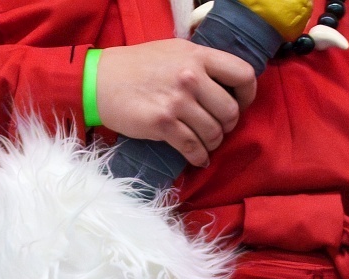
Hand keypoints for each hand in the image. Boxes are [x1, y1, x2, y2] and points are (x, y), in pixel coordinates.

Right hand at [91, 39, 257, 167]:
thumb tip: (227, 84)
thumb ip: (201, 63)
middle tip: (217, 127)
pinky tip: (197, 158)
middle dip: (228, 125)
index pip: (243, 75)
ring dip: (212, 143)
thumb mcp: (174, 51)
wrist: (100, 80)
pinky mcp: (163, 124)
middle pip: (231, 112)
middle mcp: (191, 76)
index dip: (248, 95)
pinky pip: (194, 148)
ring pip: (214, 133)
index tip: (240, 103)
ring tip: (204, 142)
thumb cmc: (138, 66)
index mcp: (197, 56)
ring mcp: (177, 101)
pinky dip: (199, 158)